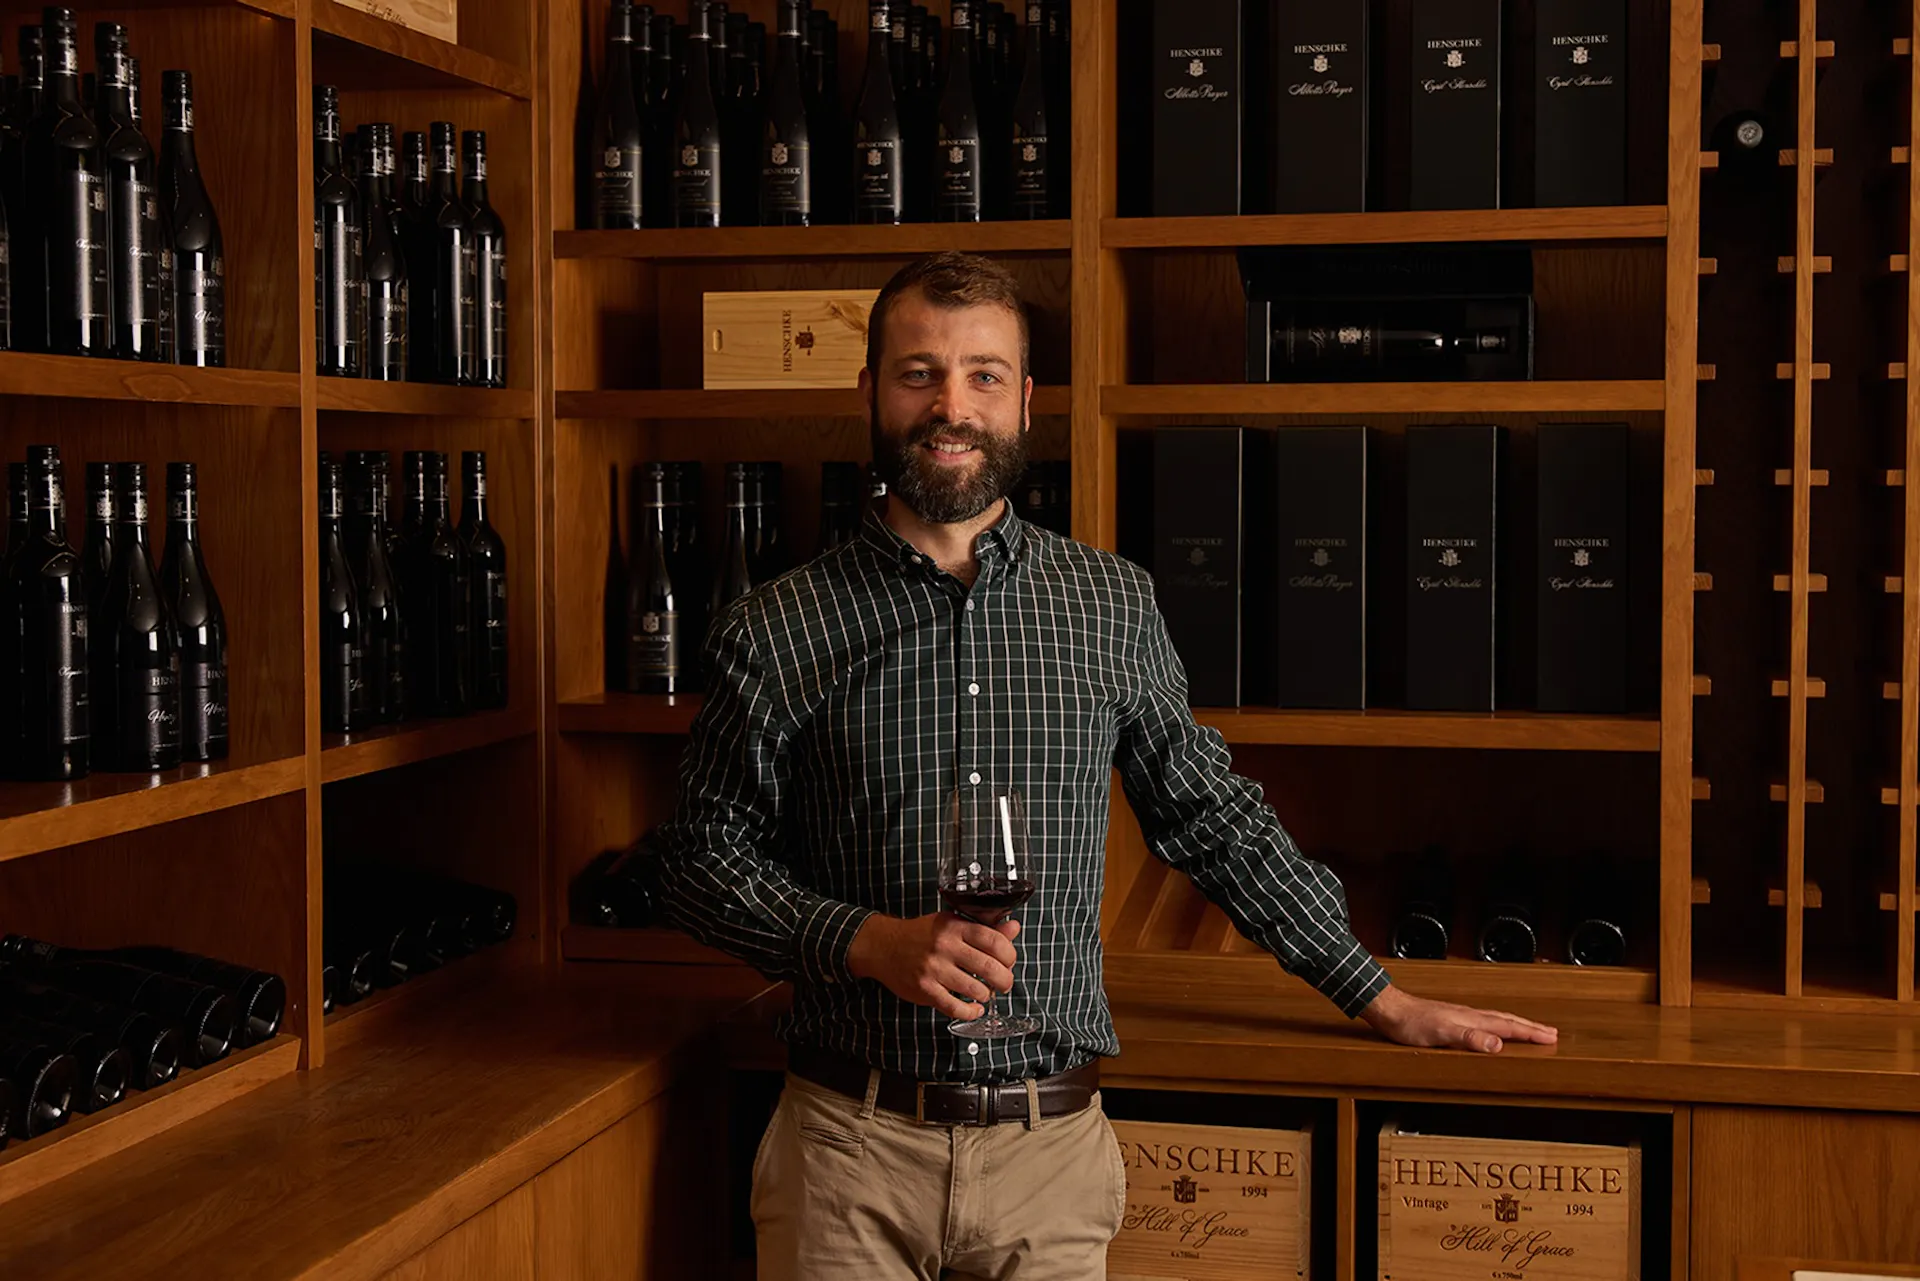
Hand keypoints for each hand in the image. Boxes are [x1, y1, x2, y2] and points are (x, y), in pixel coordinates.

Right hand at [847, 912, 1020, 1020]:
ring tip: (983, 992)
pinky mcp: (925, 989)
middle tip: (1004, 983)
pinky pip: (955, 1007)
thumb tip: (1014, 927)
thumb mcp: (952, 923)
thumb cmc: (921, 935)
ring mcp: (934, 969)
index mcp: (954, 927)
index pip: (994, 940)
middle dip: (1004, 979)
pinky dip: (970, 1011)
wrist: (883, 946)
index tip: (1009, 961)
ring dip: (986, 995)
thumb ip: (984, 928)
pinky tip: (973, 1008)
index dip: (1009, 954)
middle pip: (989, 966)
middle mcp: (945, 947)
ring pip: (975, 989)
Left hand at [1358, 984, 1558, 1053]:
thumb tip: (1497, 1044)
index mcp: (1472, 1019)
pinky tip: (1492, 1028)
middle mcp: (1470, 1014)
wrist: (1390, 1009)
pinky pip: (1484, 1020)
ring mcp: (1461, 1015)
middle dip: (1530, 1027)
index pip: (1508, 1026)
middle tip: (1551, 1032)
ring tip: (1530, 1029)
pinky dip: (1497, 1024)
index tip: (1551, 1037)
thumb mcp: (1441, 1034)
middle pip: (1507, 1020)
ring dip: (1516, 1024)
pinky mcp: (1452, 1018)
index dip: (1530, 1033)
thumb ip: (1469, 1038)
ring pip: (1496, 1018)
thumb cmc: (1411, 1023)